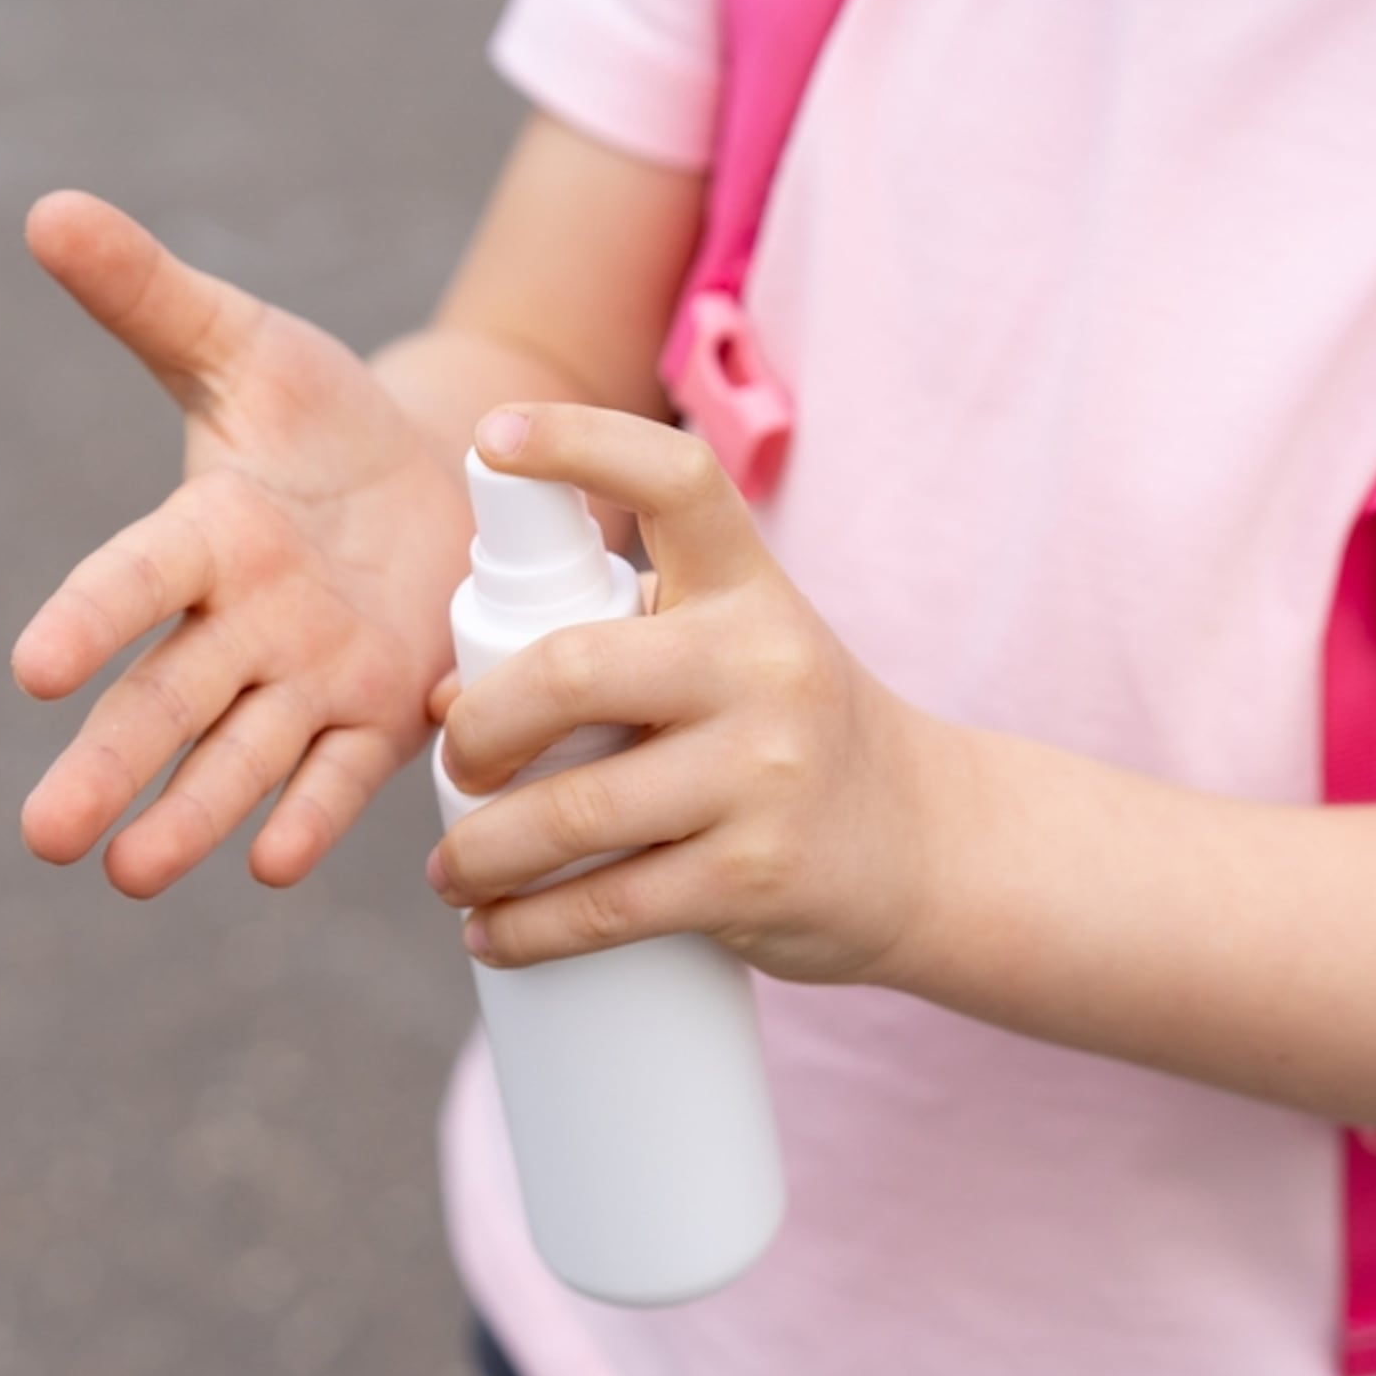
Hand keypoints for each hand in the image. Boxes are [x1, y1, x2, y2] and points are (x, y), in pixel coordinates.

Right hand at [14, 192, 469, 894]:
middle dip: (110, 766)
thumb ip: (152, 296)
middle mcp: (244, 623)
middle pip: (167, 700)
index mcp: (206, 536)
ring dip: (190, 816)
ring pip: (240, 756)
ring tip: (134, 875)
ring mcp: (309, 678)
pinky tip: (273, 865)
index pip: (134, 582)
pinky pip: (341, 773)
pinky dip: (309, 816)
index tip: (33, 670)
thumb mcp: (248, 345)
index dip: (89, 620)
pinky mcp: (380, 714)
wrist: (437, 476)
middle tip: (45, 836)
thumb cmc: (322, 414)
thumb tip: (48, 208)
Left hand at [426, 405, 944, 981]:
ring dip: (479, 852)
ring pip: (571, 812)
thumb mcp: (735, 654)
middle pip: (571, 671)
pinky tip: (494, 933)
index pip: (675, 480)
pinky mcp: (754, 878)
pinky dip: (527, 930)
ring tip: (452, 871)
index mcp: (748, 588)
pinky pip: (607, 908)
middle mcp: (759, 666)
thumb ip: (612, 649)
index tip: (492, 441)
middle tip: (456, 765)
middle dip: (480, 728)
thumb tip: (443, 700)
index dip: (577, 445)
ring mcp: (762, 775)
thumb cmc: (791, 735)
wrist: (932, 847)